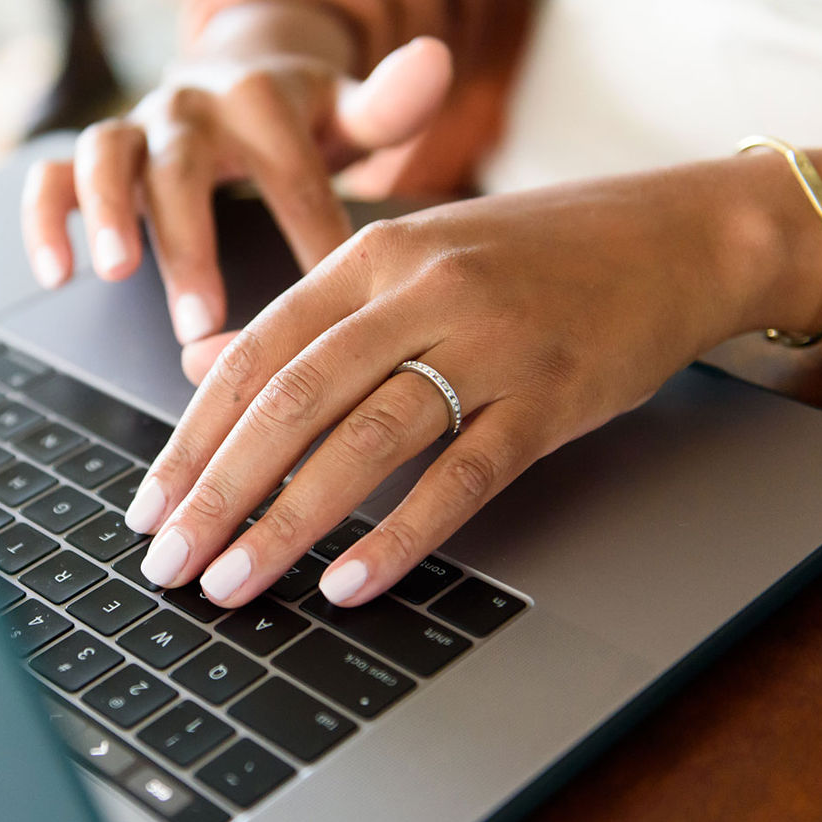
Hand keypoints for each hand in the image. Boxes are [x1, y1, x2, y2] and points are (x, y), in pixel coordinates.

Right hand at [20, 34, 452, 344]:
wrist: (237, 80)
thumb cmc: (301, 122)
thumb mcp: (350, 112)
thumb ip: (389, 104)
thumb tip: (435, 59)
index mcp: (262, 97)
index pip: (289, 170)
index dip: (306, 237)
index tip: (326, 309)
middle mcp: (192, 105)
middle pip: (185, 168)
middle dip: (192, 245)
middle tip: (202, 323)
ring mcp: (136, 126)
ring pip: (107, 157)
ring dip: (108, 213)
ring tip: (115, 274)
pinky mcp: (92, 153)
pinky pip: (52, 176)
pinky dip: (47, 217)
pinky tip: (57, 274)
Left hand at [123, 159, 816, 606]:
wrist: (670, 236)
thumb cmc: (527, 257)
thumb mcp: (406, 260)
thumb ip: (304, 315)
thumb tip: (201, 361)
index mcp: (371, 257)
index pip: (254, 353)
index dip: (192, 436)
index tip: (150, 505)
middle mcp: (419, 291)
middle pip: (293, 399)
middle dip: (219, 491)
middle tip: (169, 562)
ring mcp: (489, 341)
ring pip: (366, 439)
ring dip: (288, 522)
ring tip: (233, 584)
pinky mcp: (551, 395)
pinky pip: (463, 475)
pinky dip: (401, 534)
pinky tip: (350, 583)